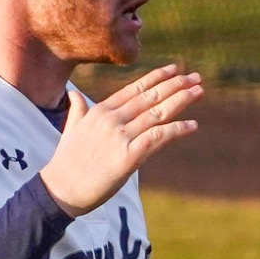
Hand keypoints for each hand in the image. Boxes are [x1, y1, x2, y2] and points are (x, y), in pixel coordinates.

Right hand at [40, 65, 203, 214]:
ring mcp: (120, 137)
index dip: (157, 77)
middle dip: (176, 84)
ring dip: (181, 101)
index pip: (135, 88)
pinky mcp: (128, 157)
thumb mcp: (71, 128)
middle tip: (196, 77)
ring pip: (157, 113)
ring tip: (199, 91)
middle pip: (150, 96)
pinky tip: (192, 125)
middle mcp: (112, 119)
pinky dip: (177, 130)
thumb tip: (74, 94)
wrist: (60, 189)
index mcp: (100, 111)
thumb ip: (78, 109)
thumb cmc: (67, 162)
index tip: (175, 69)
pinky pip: (158, 138)